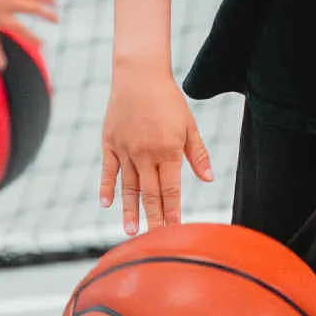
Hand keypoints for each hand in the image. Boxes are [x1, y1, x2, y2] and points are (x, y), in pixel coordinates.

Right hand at [100, 62, 213, 233]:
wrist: (139, 75)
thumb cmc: (168, 100)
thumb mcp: (188, 125)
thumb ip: (197, 154)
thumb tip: (208, 179)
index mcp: (168, 150)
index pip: (171, 188)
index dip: (173, 210)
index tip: (175, 229)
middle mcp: (145, 153)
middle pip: (150, 192)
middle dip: (153, 218)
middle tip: (154, 240)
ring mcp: (125, 149)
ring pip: (128, 186)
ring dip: (131, 210)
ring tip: (131, 232)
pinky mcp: (109, 143)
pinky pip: (108, 170)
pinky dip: (106, 188)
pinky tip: (106, 205)